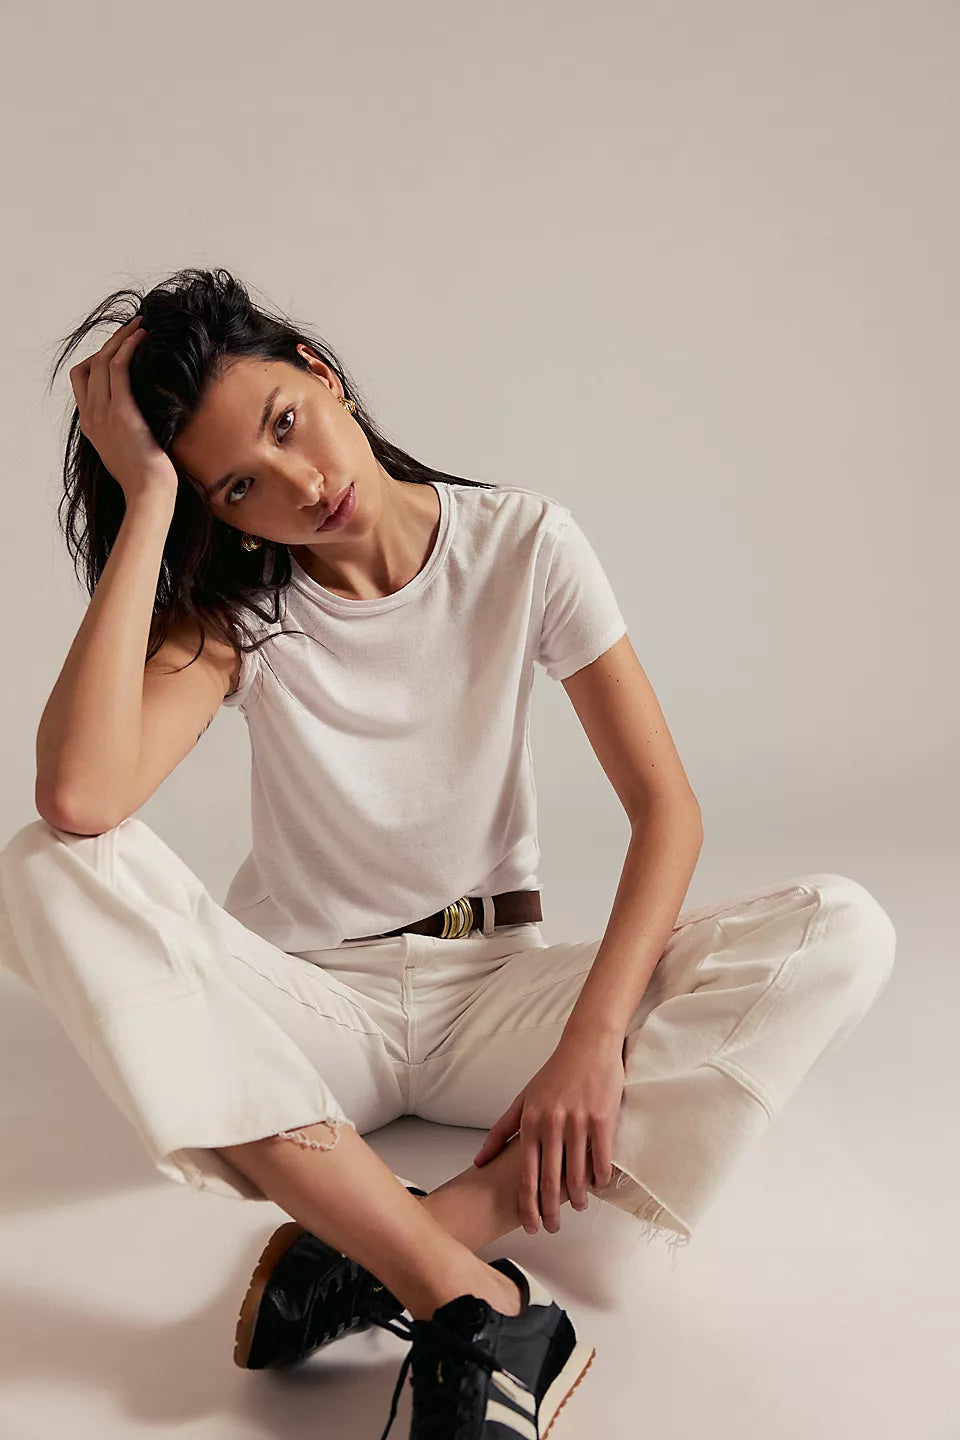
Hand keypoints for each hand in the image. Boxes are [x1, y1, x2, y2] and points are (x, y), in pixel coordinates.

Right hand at [69, 315, 176, 504]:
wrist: (148, 494)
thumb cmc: (147, 479)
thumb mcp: (129, 451)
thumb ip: (126, 430)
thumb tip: (142, 418)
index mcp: (90, 425)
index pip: (82, 379)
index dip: (98, 359)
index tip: (121, 350)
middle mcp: (91, 416)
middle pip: (89, 364)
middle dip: (111, 342)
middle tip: (132, 329)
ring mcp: (103, 412)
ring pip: (103, 360)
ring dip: (122, 338)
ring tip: (140, 326)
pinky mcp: (121, 410)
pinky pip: (119, 368)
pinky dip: (129, 347)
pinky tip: (142, 338)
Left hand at [472, 1031, 623, 1233]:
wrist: (586, 1045)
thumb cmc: (554, 1074)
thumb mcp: (522, 1100)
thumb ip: (500, 1131)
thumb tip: (479, 1161)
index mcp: (530, 1123)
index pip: (525, 1176)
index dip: (527, 1205)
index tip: (529, 1225)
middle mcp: (552, 1125)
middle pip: (550, 1182)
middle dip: (550, 1212)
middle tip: (552, 1228)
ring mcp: (578, 1123)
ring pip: (577, 1175)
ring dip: (578, 1198)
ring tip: (579, 1207)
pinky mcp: (602, 1119)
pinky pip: (601, 1159)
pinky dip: (600, 1178)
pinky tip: (599, 1186)